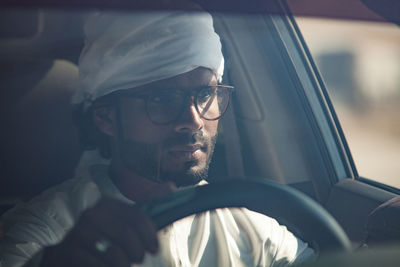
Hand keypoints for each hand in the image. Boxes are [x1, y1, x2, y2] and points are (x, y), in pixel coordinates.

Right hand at [41, 183, 175, 266]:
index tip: (154, 247)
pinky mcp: (66, 254)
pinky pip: (97, 266)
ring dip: (123, 264)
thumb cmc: (93, 233)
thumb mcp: (115, 217)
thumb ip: (141, 208)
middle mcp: (91, 215)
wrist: (55, 247)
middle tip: (137, 258)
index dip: (149, 233)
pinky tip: (103, 266)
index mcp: (105, 204)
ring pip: (114, 255)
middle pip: (126, 235)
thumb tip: (172, 188)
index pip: (135, 215)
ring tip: (121, 264)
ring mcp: (77, 234)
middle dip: (137, 251)